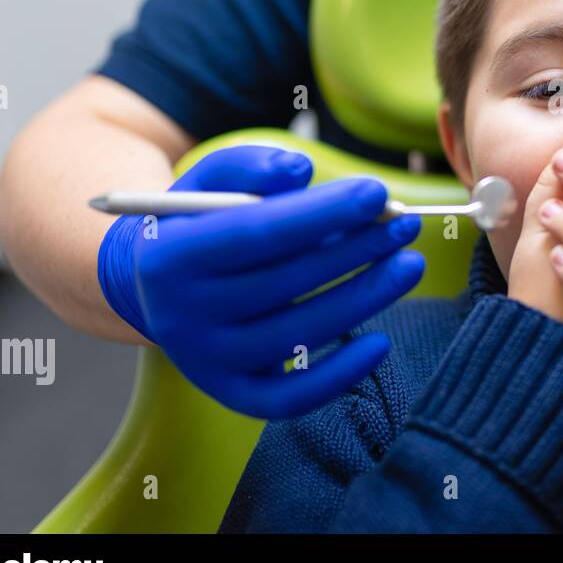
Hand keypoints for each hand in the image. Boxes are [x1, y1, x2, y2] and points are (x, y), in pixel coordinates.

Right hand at [97, 145, 424, 418]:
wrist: (154, 287)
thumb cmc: (198, 222)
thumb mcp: (210, 181)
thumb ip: (251, 166)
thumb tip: (300, 169)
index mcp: (170, 257)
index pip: (256, 233)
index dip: (322, 213)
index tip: (377, 193)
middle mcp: (183, 316)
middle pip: (286, 283)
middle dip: (357, 249)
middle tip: (406, 224)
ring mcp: (206, 361)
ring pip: (298, 335)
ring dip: (365, 298)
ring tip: (409, 263)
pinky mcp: (232, 392)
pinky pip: (290, 397)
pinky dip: (339, 376)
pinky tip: (380, 342)